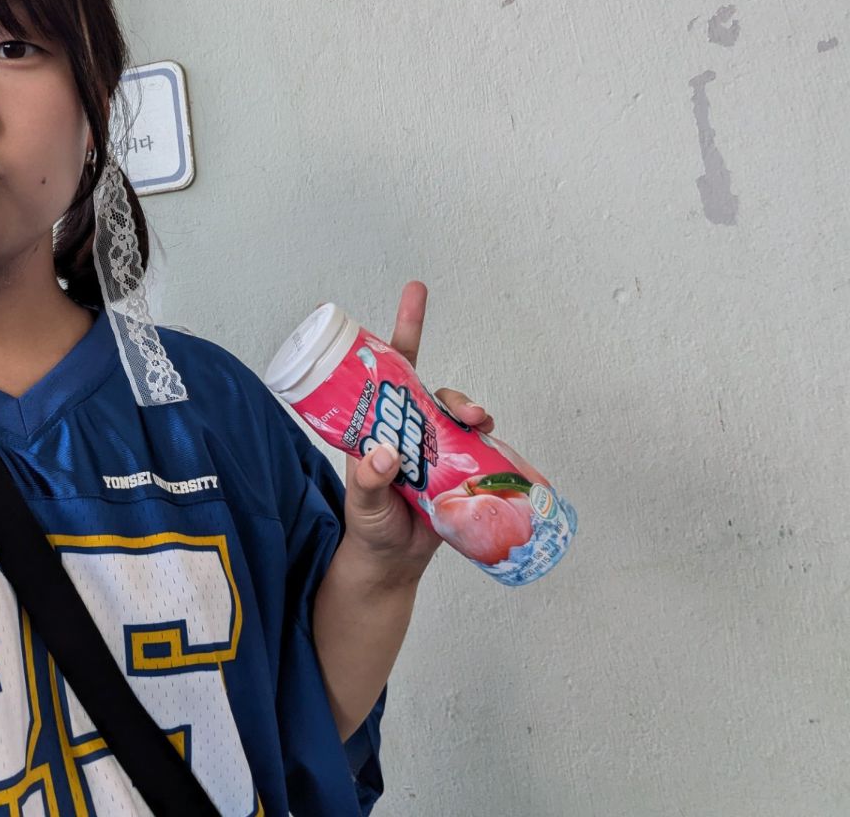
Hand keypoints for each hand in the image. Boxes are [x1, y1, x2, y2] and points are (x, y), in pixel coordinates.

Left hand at [339, 281, 494, 586]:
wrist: (392, 565)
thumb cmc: (369, 528)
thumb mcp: (360, 504)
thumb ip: (366, 480)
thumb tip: (385, 455)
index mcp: (378, 425)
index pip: (388, 369)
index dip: (404, 328)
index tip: (416, 290)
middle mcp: (408, 430)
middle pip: (432, 392)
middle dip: (453, 390)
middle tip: (464, 409)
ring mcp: (434, 449)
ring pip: (458, 417)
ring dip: (472, 412)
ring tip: (479, 423)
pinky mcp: (458, 471)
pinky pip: (479, 448)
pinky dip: (492, 442)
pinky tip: (496, 444)